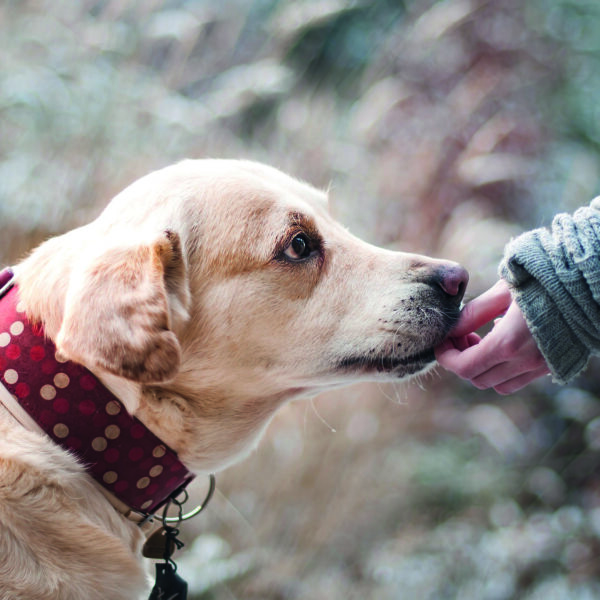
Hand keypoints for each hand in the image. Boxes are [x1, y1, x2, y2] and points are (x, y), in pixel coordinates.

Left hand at [435, 280, 549, 393]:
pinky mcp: (552, 366)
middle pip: (477, 379)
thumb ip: (475, 312)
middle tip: (461, 336)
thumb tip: (452, 329)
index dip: (446, 357)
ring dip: (482, 368)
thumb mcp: (503, 290)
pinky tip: (503, 342)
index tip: (441, 341)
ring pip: (497, 384)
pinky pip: (518, 380)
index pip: (464, 367)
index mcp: (508, 343)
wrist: (588, 284)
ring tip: (480, 340)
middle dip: (461, 360)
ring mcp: (540, 367)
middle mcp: (524, 362)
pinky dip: (502, 369)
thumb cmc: (543, 280)